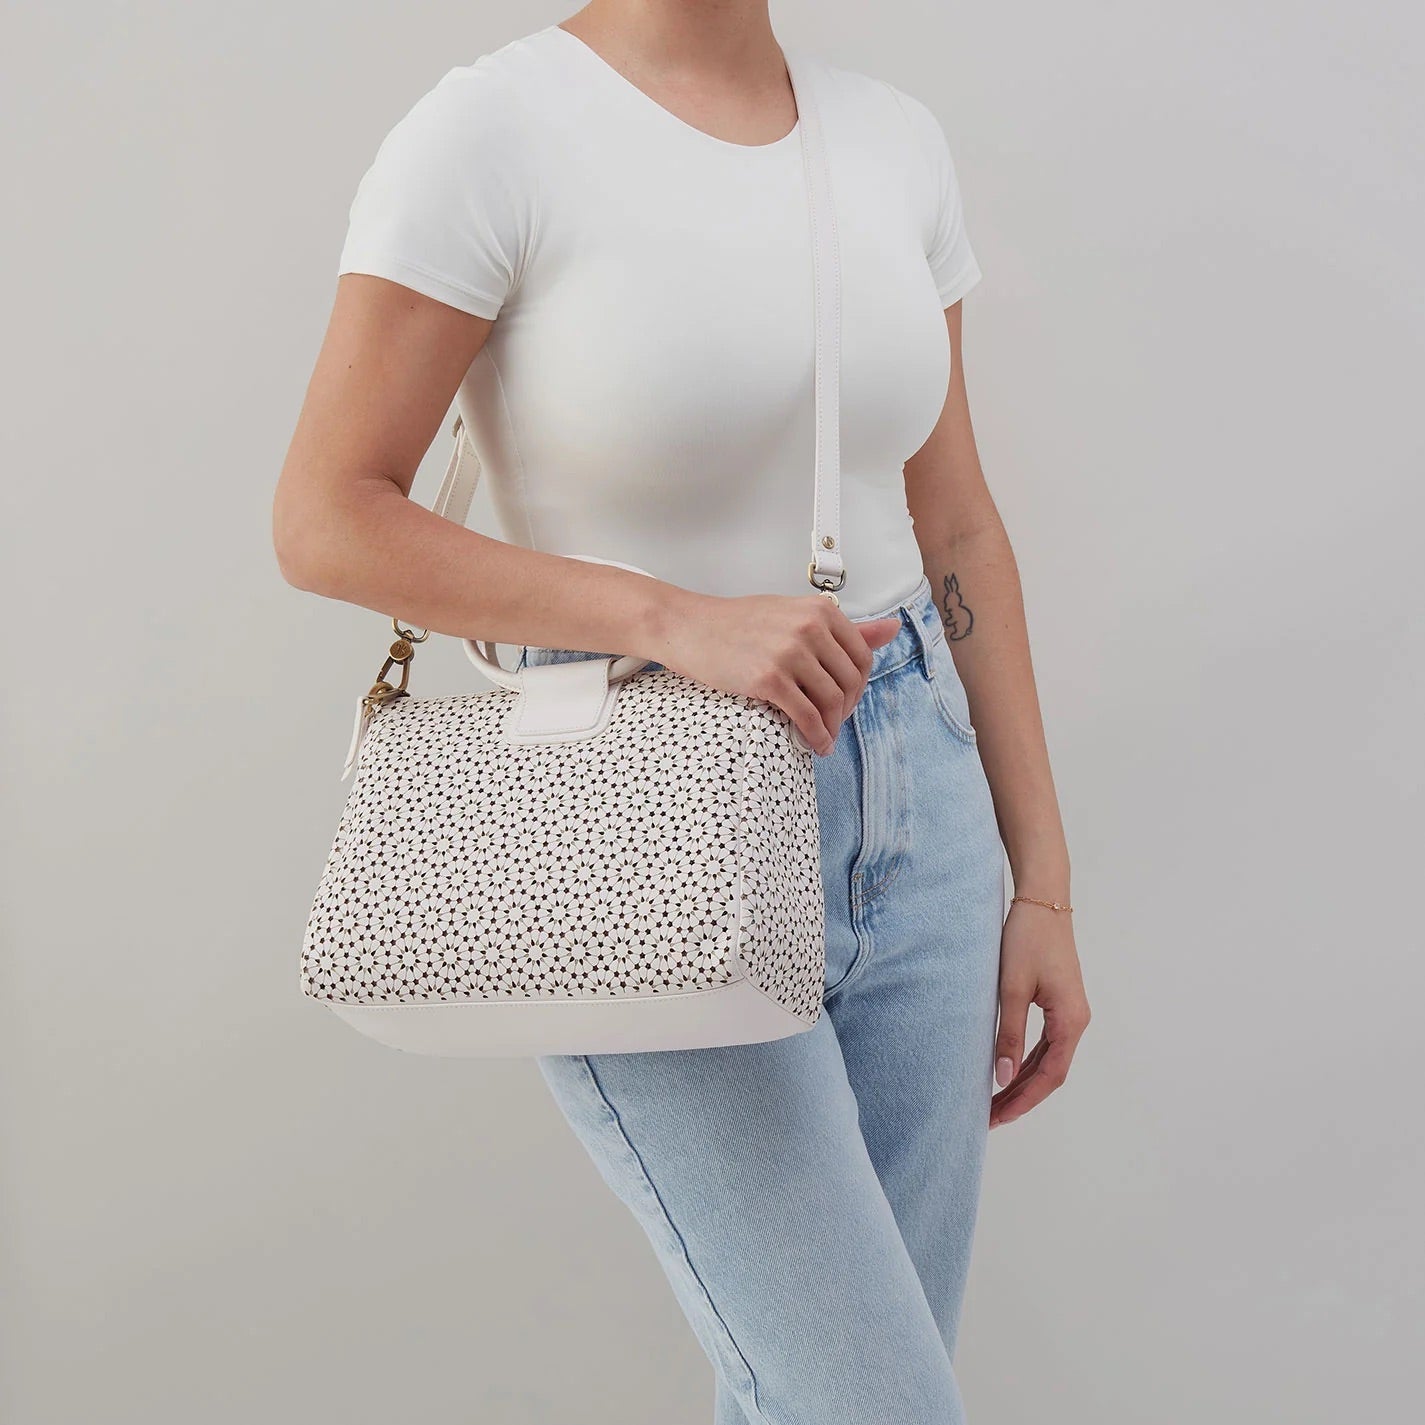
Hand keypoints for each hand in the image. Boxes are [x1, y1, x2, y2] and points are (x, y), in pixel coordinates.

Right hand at [660, 593, 901, 754]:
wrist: (690, 627)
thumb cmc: (739, 623)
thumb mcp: (794, 615)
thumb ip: (844, 627)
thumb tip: (893, 629)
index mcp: (820, 610)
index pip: (862, 656)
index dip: (858, 685)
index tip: (845, 700)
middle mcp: (809, 628)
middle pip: (850, 681)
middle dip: (846, 709)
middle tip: (833, 723)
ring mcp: (789, 653)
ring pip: (832, 701)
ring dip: (832, 727)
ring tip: (823, 737)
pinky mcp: (768, 678)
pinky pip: (807, 715)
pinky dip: (816, 735)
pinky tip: (813, 744)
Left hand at [990, 901, 1090, 1128]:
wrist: (1042, 899)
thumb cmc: (1028, 939)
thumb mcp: (1012, 988)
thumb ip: (1009, 1033)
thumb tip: (1001, 1076)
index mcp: (1071, 1021)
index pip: (1049, 1075)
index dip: (1024, 1100)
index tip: (998, 1118)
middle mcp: (1076, 1021)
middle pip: (1049, 1072)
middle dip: (1020, 1096)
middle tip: (989, 1117)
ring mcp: (1069, 1012)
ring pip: (1046, 1059)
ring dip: (1021, 1080)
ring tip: (993, 1101)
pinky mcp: (1058, 1002)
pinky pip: (1044, 1042)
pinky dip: (1025, 1059)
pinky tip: (1005, 1070)